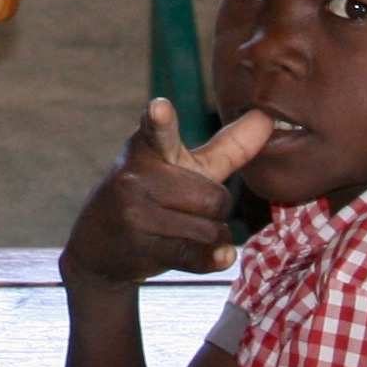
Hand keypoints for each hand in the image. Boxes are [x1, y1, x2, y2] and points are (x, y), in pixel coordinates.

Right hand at [61, 100, 275, 287]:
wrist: (97, 247)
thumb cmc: (150, 196)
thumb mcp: (180, 166)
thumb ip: (227, 146)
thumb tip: (268, 117)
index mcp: (148, 147)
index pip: (157, 130)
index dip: (160, 119)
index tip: (160, 108)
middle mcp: (137, 175)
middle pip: (215, 197)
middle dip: (216, 210)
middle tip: (190, 209)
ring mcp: (136, 211)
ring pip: (211, 230)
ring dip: (212, 237)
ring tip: (185, 232)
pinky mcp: (141, 245)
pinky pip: (196, 255)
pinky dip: (213, 259)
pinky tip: (219, 256)